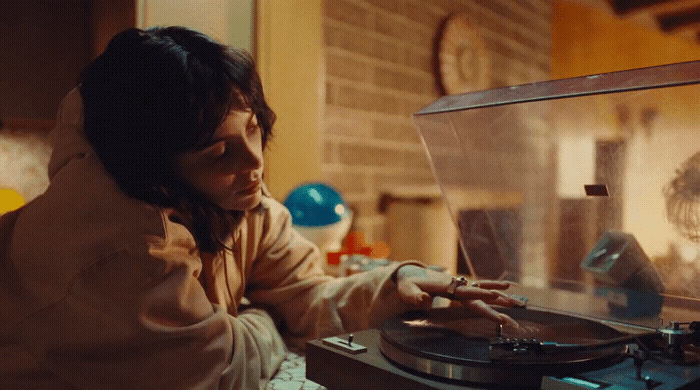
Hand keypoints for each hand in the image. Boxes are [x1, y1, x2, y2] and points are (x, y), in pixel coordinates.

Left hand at [394, 265, 522, 327]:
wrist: (411, 273)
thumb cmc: (408, 284)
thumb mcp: (406, 290)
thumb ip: (415, 296)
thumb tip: (426, 299)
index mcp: (446, 286)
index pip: (465, 292)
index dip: (479, 294)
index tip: (494, 296)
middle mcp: (457, 284)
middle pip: (479, 294)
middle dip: (497, 301)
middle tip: (514, 307)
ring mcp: (460, 285)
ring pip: (484, 289)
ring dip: (500, 296)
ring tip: (519, 303)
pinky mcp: (461, 288)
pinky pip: (480, 289)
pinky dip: (494, 291)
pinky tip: (508, 295)